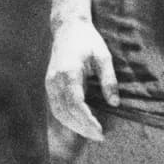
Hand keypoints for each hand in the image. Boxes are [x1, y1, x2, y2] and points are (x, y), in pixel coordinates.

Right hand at [45, 19, 117, 141]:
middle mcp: (55, 79)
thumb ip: (109, 80)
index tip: (101, 132)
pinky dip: (67, 118)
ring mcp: (50, 82)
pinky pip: (56, 107)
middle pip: (66, 112)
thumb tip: (114, 103)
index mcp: (69, 72)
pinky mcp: (49, 84)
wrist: (68, 28)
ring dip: (74, 126)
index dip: (87, 121)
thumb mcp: (103, 56)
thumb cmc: (88, 41)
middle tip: (100, 136)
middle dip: (82, 128)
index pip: (76, 104)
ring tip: (91, 132)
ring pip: (58, 112)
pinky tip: (80, 123)